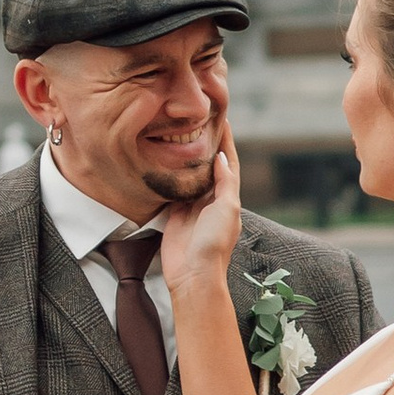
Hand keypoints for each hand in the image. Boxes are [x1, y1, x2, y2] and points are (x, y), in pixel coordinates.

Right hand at [157, 131, 241, 293]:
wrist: (193, 274)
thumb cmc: (214, 244)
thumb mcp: (226, 209)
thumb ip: (225, 183)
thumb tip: (221, 157)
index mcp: (228, 199)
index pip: (229, 164)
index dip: (227, 143)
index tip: (223, 120)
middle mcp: (211, 200)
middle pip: (209, 167)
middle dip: (205, 146)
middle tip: (198, 122)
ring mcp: (192, 207)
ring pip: (190, 176)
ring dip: (187, 158)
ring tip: (180, 134)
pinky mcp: (174, 213)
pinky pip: (173, 189)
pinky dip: (171, 174)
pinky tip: (164, 159)